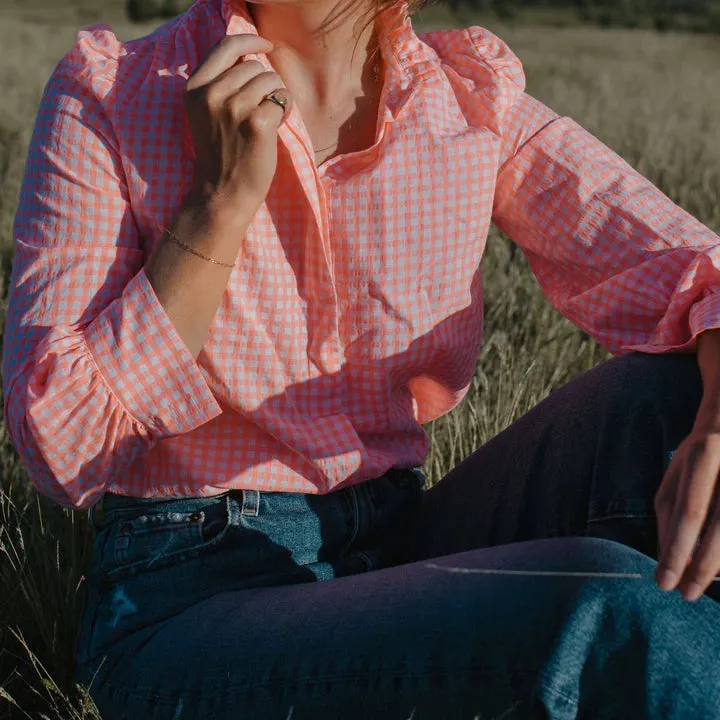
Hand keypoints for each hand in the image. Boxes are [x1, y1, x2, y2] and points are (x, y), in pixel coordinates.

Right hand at [184, 34, 292, 221]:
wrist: (221, 194)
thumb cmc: (220, 156)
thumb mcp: (206, 114)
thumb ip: (219, 85)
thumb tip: (252, 57)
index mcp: (195, 88)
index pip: (226, 46)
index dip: (251, 40)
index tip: (266, 44)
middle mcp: (212, 93)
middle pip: (254, 66)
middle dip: (265, 84)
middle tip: (262, 110)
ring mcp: (234, 107)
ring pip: (271, 80)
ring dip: (277, 97)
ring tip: (267, 121)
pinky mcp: (257, 122)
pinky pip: (282, 99)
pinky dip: (286, 111)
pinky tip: (275, 128)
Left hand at [654, 422, 719, 600]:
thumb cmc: (703, 453)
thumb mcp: (678, 472)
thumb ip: (670, 511)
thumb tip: (666, 556)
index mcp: (705, 454)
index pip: (689, 512)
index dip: (677, 551)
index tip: (664, 583)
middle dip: (703, 567)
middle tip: (686, 594)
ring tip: (705, 578)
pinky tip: (719, 565)